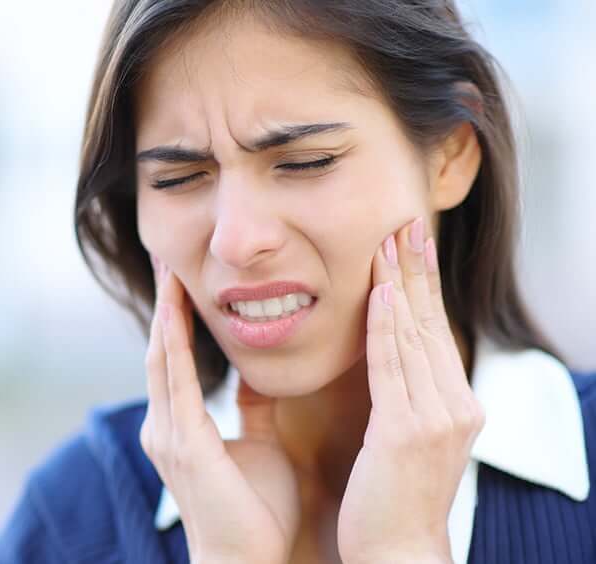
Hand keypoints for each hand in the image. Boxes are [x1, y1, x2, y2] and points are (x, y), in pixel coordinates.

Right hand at [140, 256, 300, 563]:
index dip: (178, 317)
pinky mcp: (182, 445)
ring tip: (168, 271)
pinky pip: (177, 385)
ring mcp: (168, 435)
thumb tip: (259, 370)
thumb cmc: (254, 507)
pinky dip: (175, 346)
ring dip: (166, 314)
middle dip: (165, 304)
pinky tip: (176, 313)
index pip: (178, 358)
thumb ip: (254, 405)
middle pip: (162, 350)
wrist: (247, 561)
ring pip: (163, 360)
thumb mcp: (260, 441)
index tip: (183, 278)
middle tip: (167, 259)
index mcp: (184, 423)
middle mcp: (167, 424)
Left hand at [337, 217, 485, 563]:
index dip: (423, 286)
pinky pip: (393, 367)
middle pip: (429, 324)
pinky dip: (386, 328)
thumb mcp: (408, 436)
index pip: (434, 331)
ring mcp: (435, 418)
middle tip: (406, 225)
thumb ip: (407, 394)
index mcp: (455, 403)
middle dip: (416, 272)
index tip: (412, 246)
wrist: (398, 553)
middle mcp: (455, 404)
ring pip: (413, 337)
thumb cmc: (393, 495)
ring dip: (399, 286)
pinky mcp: (407, 433)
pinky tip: (380, 293)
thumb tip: (390, 352)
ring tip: (389, 243)